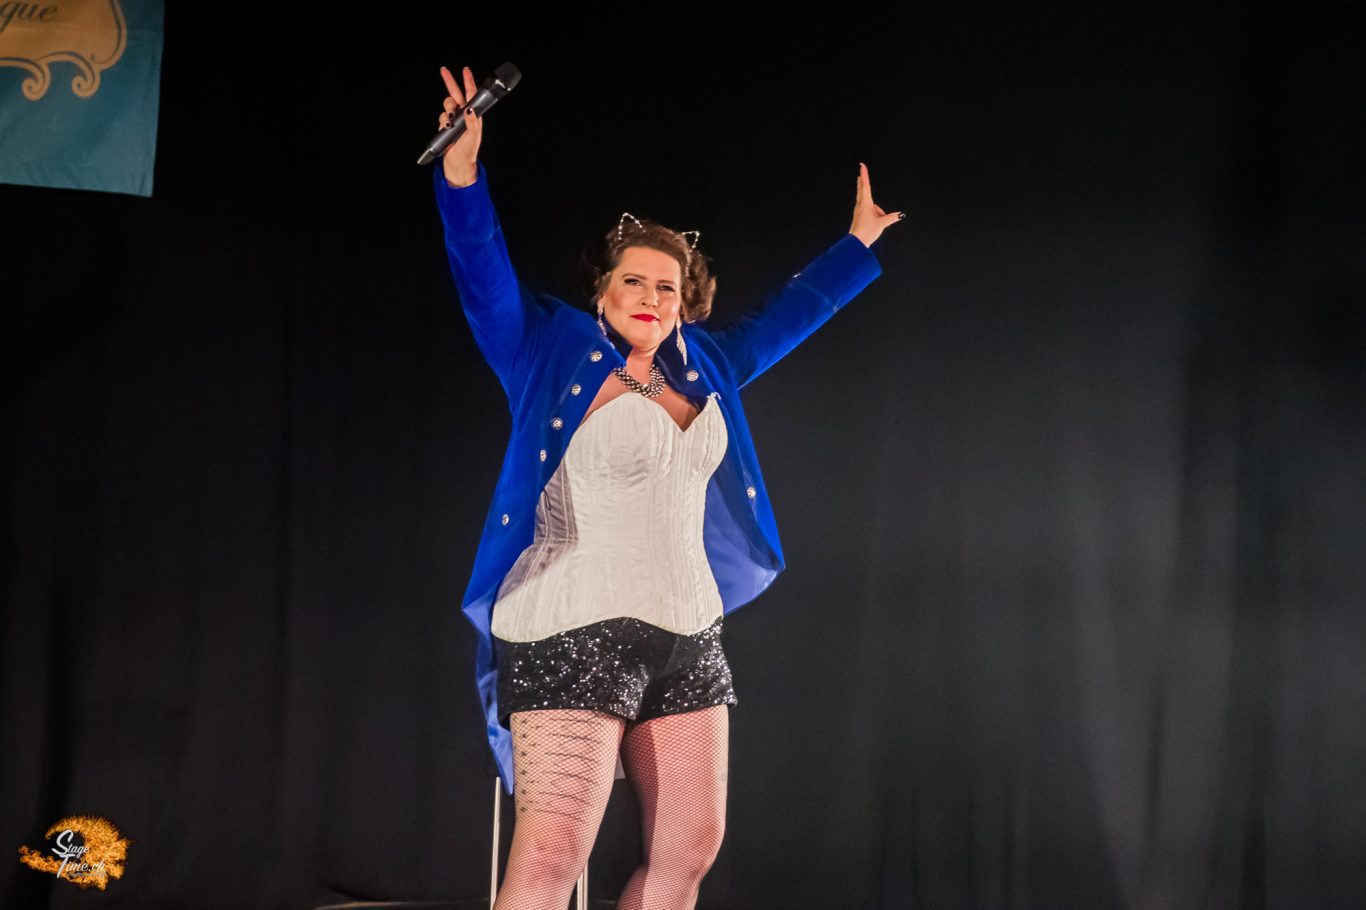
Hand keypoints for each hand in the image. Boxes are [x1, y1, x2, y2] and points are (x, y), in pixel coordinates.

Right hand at [438, 65, 483, 186]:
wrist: (458, 163)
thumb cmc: (469, 150)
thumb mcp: (474, 135)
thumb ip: (472, 121)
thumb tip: (469, 109)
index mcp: (474, 114)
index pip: (471, 94)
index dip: (468, 81)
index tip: (465, 70)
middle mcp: (464, 114)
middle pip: (455, 94)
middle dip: (449, 81)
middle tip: (443, 70)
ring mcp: (454, 119)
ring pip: (447, 105)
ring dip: (447, 109)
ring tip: (450, 120)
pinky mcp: (446, 125)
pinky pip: (442, 116)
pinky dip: (443, 121)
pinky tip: (446, 128)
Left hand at [848, 162, 902, 247]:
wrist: (856, 243)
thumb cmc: (867, 232)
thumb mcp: (882, 224)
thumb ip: (891, 218)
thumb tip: (899, 215)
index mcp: (865, 203)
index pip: (865, 185)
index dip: (864, 175)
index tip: (862, 166)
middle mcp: (860, 206)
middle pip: (862, 191)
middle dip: (862, 183)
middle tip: (860, 175)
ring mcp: (858, 212)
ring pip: (869, 205)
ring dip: (875, 209)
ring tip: (878, 223)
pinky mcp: (859, 218)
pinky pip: (868, 212)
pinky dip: (873, 214)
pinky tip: (875, 224)